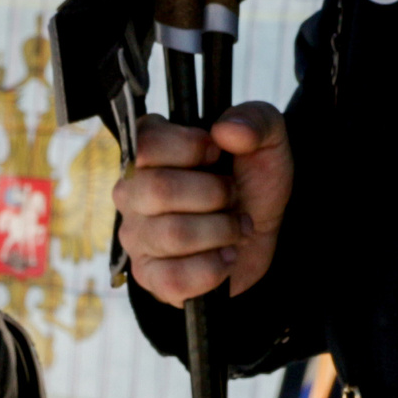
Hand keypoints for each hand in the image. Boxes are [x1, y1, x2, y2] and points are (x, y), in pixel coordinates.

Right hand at [112, 104, 292, 302]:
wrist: (260, 234)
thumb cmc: (251, 183)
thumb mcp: (267, 142)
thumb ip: (256, 120)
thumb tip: (226, 130)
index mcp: (149, 152)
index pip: (146, 143)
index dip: (191, 149)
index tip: (216, 154)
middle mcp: (131, 193)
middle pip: (158, 190)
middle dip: (214, 194)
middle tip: (232, 196)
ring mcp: (135, 237)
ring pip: (173, 234)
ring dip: (222, 230)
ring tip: (235, 228)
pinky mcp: (148, 276)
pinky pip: (175, 277)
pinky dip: (214, 268)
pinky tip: (225, 257)